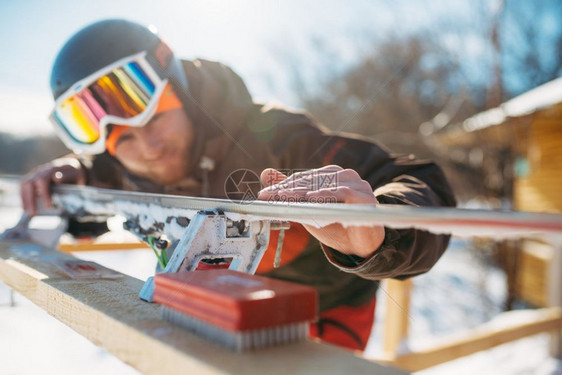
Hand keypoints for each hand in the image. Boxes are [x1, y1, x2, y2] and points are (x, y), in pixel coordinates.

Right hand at [20, 158, 85, 215]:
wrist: (71, 168)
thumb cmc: (74, 173)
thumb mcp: (76, 174)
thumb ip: (68, 176)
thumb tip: (57, 179)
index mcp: (52, 169)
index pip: (43, 180)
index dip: (44, 194)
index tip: (48, 206)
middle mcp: (41, 170)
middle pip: (30, 183)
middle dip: (30, 199)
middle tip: (33, 213)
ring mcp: (35, 173)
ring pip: (24, 184)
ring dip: (25, 199)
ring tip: (28, 212)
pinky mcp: (32, 177)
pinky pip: (23, 185)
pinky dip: (23, 196)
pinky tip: (25, 206)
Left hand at [257, 165, 384, 257]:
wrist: (361, 247)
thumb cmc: (336, 225)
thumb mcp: (309, 209)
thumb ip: (290, 191)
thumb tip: (265, 173)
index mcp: (333, 175)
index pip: (304, 178)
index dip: (283, 186)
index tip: (264, 194)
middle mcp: (346, 176)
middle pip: (311, 181)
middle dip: (287, 189)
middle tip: (267, 196)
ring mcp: (358, 184)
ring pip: (324, 185)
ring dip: (301, 192)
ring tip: (283, 197)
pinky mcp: (365, 197)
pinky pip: (343, 193)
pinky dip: (326, 195)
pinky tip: (310, 198)